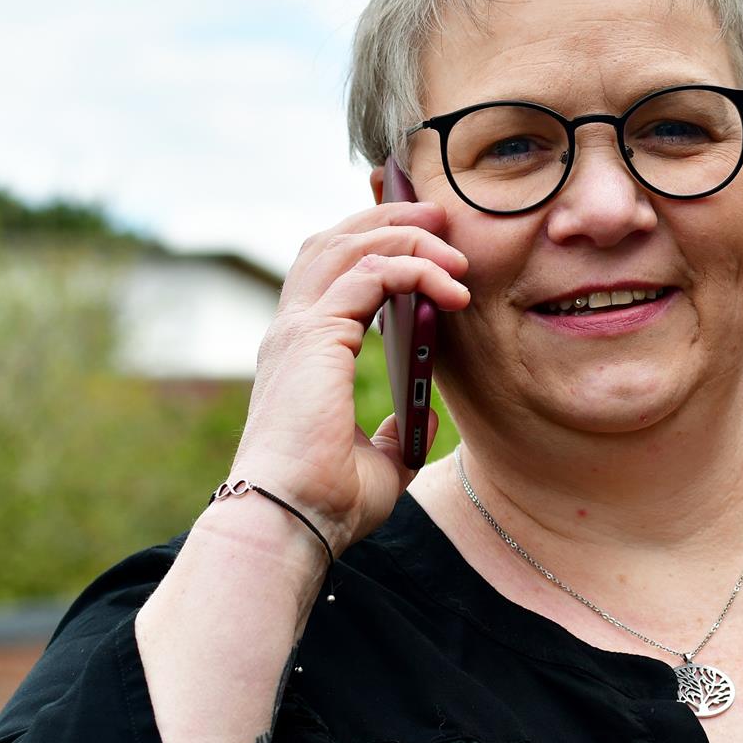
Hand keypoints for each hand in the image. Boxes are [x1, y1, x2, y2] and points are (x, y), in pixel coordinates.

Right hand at [228, 201, 470, 553]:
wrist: (289, 523)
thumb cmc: (325, 502)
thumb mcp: (378, 460)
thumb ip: (396, 431)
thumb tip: (424, 419)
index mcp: (302, 353)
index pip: (331, 270)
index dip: (374, 243)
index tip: (426, 241)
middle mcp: (292, 332)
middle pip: (334, 240)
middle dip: (389, 218)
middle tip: (440, 220)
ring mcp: (298, 330)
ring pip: (349, 245)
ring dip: (406, 236)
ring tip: (453, 250)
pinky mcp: (314, 338)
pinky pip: (371, 275)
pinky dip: (413, 269)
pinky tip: (450, 289)